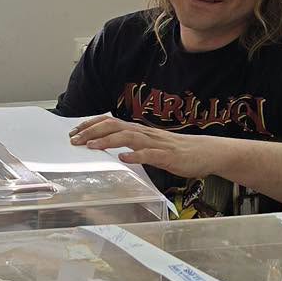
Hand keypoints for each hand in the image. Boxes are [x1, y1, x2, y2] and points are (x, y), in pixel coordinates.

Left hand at [68, 115, 206, 177]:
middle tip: (75, 139)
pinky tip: (123, 158)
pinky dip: (135, 156)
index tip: (75, 131)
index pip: (110, 122)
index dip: (91, 125)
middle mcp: (145, 134)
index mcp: (140, 131)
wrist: (206, 152)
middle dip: (92, 132)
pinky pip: (149, 155)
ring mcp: (156, 144)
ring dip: (108, 141)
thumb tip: (112, 147)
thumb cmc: (177, 151)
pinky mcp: (167, 156)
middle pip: (115, 126)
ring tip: (92, 146)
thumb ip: (133, 144)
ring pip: (129, 137)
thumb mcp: (150, 146)